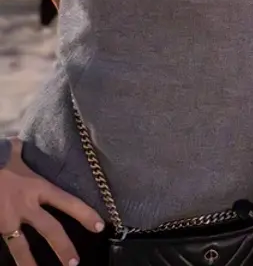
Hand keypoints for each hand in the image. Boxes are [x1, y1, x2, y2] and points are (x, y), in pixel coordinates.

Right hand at [0, 140, 103, 265]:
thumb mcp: (11, 153)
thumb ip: (20, 151)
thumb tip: (19, 141)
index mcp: (36, 186)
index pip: (67, 201)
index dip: (84, 214)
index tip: (100, 227)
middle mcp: (25, 205)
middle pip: (50, 229)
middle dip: (63, 247)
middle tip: (74, 263)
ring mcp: (6, 218)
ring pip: (22, 245)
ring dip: (31, 262)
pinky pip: (5, 244)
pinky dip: (12, 256)